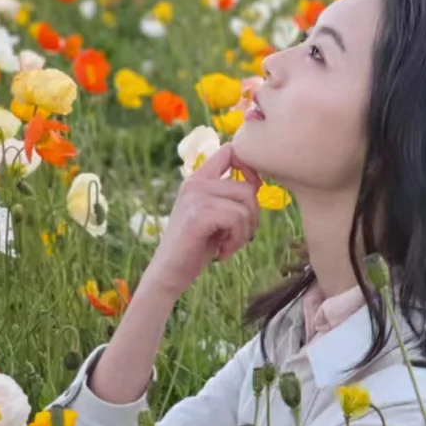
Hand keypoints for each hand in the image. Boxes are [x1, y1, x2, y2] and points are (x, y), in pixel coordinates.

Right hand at [146, 143, 261, 296]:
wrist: (168, 274)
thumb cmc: (194, 248)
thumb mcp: (212, 216)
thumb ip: (227, 197)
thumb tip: (257, 184)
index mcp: (198, 180)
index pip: (230, 151)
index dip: (250, 168)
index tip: (252, 193)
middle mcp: (195, 183)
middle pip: (247, 186)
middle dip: (252, 216)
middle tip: (238, 237)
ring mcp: (196, 197)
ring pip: (246, 204)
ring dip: (245, 232)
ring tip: (229, 245)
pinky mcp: (198, 215)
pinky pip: (237, 219)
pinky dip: (236, 240)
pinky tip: (223, 252)